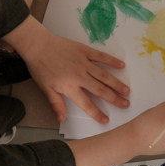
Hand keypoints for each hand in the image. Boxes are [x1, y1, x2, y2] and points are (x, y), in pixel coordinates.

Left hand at [3, 17, 129, 123]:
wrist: (37, 45)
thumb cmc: (40, 67)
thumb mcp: (46, 89)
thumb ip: (56, 104)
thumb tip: (61, 119)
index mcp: (70, 87)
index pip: (86, 104)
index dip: (97, 113)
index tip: (106, 120)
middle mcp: (80, 76)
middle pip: (100, 90)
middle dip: (114, 99)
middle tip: (125, 104)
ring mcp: (84, 63)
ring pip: (104, 75)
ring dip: (116, 83)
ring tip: (127, 90)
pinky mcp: (84, 51)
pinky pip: (101, 57)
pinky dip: (112, 61)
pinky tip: (121, 65)